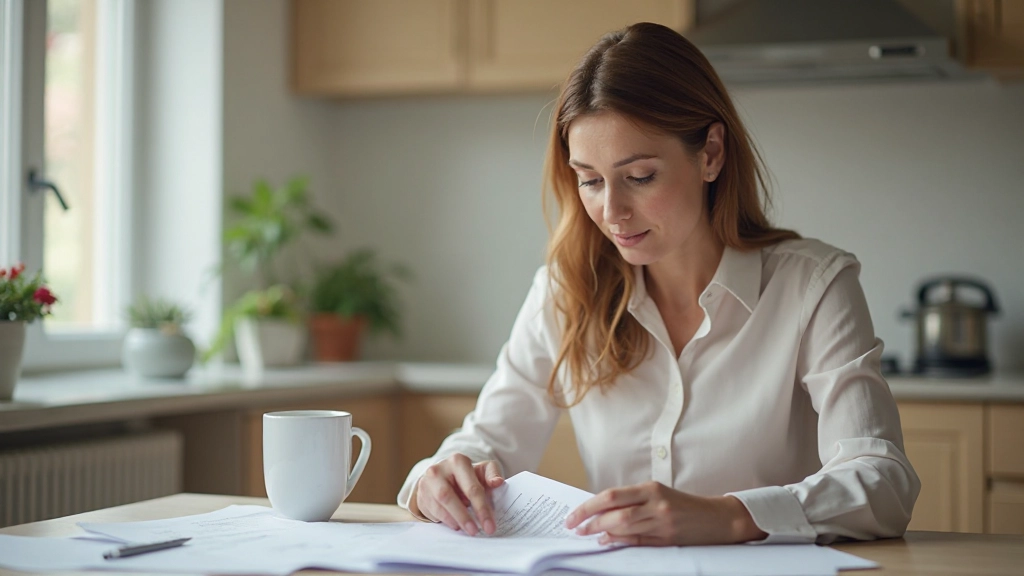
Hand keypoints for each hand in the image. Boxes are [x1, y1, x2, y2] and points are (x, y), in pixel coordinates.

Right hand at [411, 454, 503, 535]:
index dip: (482, 508)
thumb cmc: (469, 476)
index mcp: (458, 461)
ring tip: (468, 530)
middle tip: (476, 531)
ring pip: (439, 505)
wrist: (446, 476)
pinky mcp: (421, 494)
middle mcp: (439, 469)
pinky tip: (456, 524)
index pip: (471, 488)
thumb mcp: (483, 470)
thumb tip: (498, 482)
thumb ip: (492, 474)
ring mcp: (427, 482)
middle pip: (449, 496)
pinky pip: (432, 511)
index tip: (490, 525)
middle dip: (464, 517)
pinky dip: (445, 520)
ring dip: (455, 520)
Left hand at [564, 481, 766, 545]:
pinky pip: (638, 541)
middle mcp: (656, 504)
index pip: (612, 496)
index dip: (589, 506)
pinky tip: (606, 541)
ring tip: (586, 533)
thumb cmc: (684, 504)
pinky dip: (619, 541)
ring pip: (624, 527)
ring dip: (601, 530)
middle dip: (590, 520)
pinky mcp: (667, 540)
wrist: (717, 518)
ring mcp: (662, 523)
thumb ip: (632, 500)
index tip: (574, 513)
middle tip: (574, 526)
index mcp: (652, 488)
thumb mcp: (658, 494)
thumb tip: (601, 509)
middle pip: (615, 512)